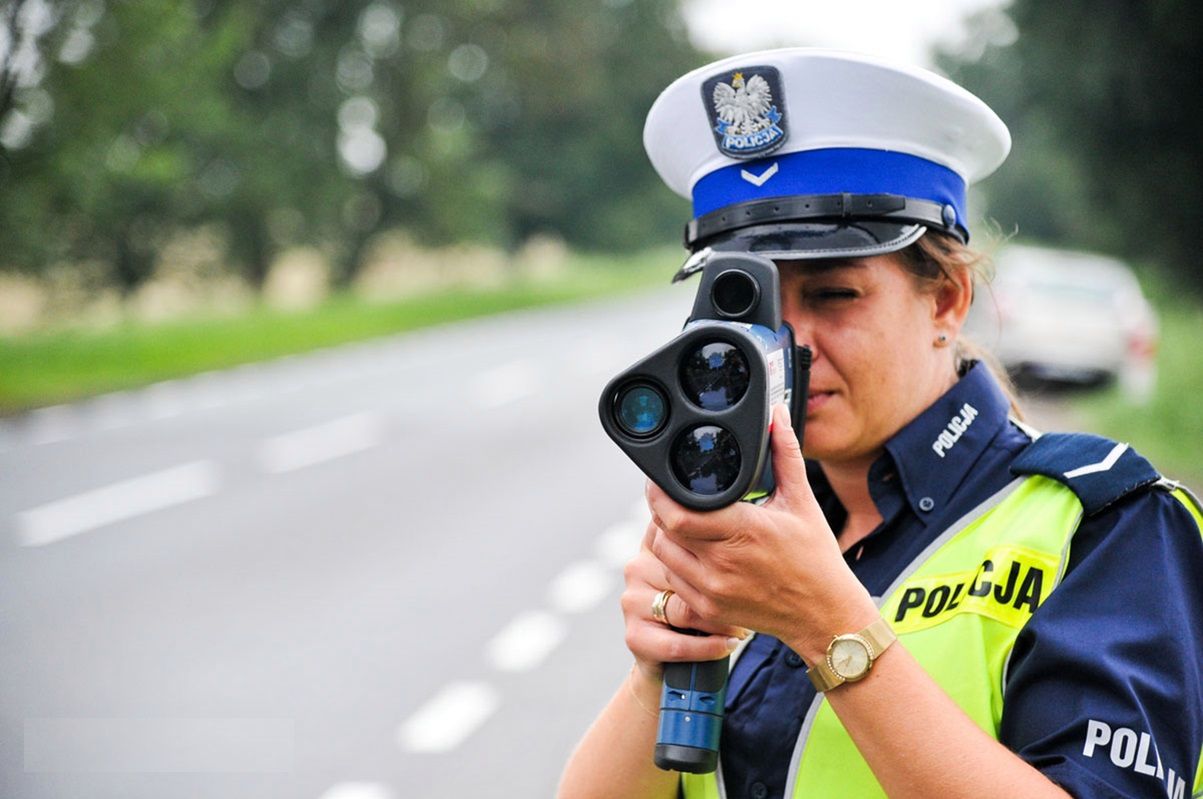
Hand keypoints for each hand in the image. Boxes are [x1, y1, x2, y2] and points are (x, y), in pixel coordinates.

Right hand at [620, 522, 745, 682]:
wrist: (671, 659)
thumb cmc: (697, 601)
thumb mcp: (701, 560)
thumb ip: (712, 530)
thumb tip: (750, 497)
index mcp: (656, 541)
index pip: (681, 529)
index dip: (716, 544)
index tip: (746, 561)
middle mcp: (639, 567)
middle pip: (687, 572)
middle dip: (725, 589)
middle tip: (754, 598)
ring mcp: (633, 600)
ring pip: (687, 611)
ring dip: (721, 622)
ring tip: (744, 625)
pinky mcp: (636, 635)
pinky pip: (676, 644)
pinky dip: (708, 647)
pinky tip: (728, 645)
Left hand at [646, 404, 876, 661]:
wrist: (825, 615)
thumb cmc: (816, 558)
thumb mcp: (802, 502)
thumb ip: (785, 453)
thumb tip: (778, 414)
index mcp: (744, 531)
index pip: (678, 512)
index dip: (659, 492)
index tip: (658, 477)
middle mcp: (723, 563)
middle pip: (664, 530)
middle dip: (661, 509)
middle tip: (667, 494)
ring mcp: (713, 590)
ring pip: (663, 556)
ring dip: (665, 535)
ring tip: (680, 521)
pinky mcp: (710, 610)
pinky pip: (673, 581)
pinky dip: (675, 563)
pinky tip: (690, 551)